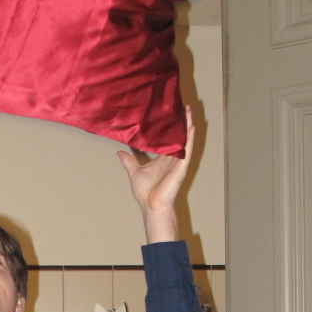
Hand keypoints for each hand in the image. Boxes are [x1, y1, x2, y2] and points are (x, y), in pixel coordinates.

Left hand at [117, 107, 194, 242]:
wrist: (151, 205)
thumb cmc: (145, 192)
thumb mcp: (134, 172)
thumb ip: (128, 161)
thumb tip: (119, 152)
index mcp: (162, 159)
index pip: (167, 139)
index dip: (169, 127)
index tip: (169, 114)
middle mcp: (171, 158)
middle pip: (177, 136)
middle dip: (180, 122)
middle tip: (182, 106)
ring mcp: (177, 162)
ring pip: (183, 140)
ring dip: (186, 126)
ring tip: (188, 111)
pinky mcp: (181, 167)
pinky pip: (186, 150)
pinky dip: (189, 139)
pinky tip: (191, 128)